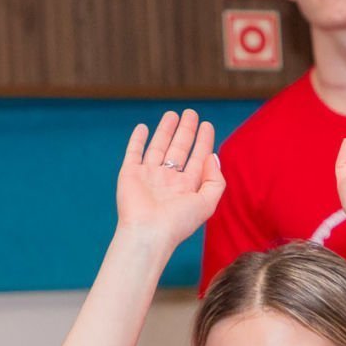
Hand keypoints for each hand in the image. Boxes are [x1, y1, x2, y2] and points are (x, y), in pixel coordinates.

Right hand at [115, 110, 224, 247]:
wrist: (148, 232)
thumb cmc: (178, 222)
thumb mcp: (207, 203)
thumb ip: (215, 180)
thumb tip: (212, 157)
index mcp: (186, 187)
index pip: (197, 158)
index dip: (204, 141)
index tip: (207, 125)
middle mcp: (168, 180)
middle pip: (179, 149)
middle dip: (186, 131)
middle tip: (191, 113)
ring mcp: (148, 176)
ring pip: (158, 147)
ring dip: (165, 130)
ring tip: (172, 114)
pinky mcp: (130, 174)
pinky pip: (133, 153)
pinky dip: (137, 140)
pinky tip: (143, 127)